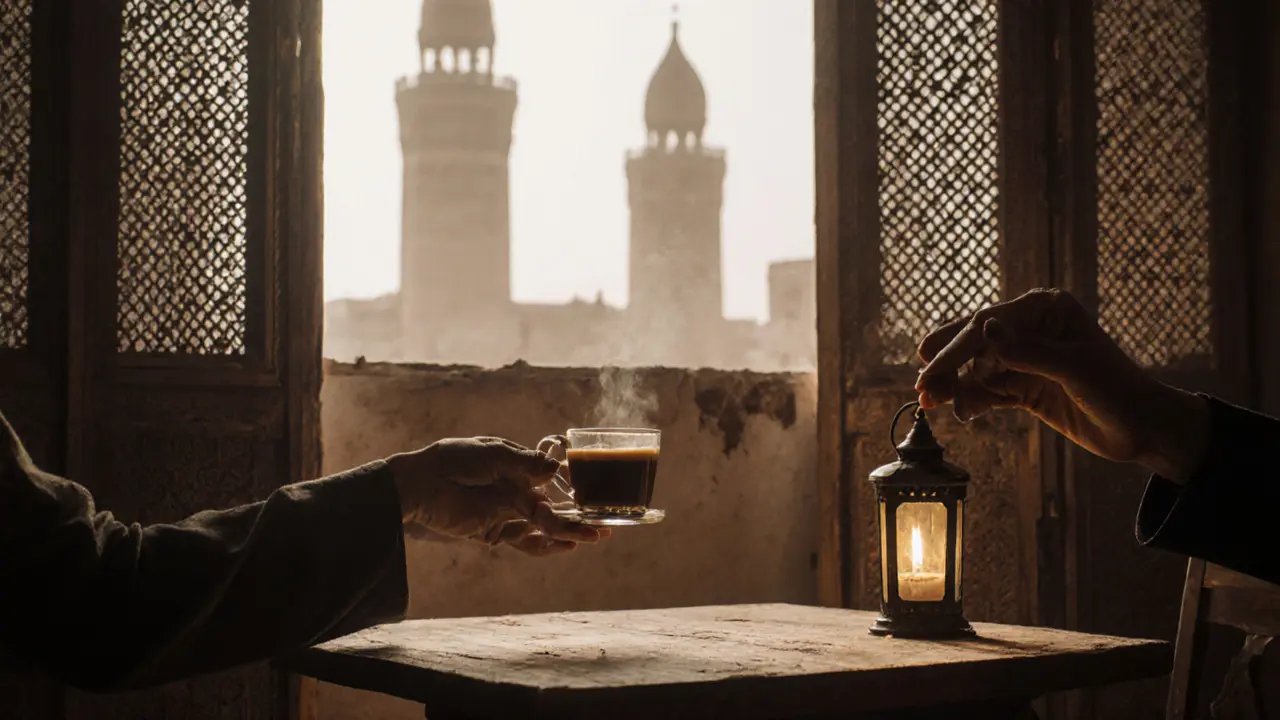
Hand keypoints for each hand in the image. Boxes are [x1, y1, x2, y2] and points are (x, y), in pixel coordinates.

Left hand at [386, 437, 607, 555]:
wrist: (420, 485)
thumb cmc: (453, 460)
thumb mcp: (491, 454)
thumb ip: (524, 463)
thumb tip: (555, 471)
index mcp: (516, 466)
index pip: (552, 476)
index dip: (573, 483)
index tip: (592, 486)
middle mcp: (515, 490)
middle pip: (554, 505)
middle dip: (579, 514)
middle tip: (606, 521)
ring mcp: (506, 512)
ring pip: (545, 525)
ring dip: (570, 531)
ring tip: (595, 536)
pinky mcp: (495, 532)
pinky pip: (525, 541)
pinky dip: (546, 545)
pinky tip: (566, 545)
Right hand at [914, 288, 1210, 482]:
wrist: (1144, 429)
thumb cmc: (1118, 389)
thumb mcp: (1074, 368)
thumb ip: (1026, 350)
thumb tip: (982, 328)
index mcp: (1046, 309)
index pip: (988, 325)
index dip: (955, 348)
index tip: (928, 369)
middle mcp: (1032, 328)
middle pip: (974, 344)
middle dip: (947, 366)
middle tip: (922, 388)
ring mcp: (1027, 359)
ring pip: (977, 370)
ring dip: (956, 388)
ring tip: (935, 405)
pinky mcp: (1025, 387)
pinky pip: (989, 392)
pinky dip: (974, 402)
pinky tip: (963, 414)